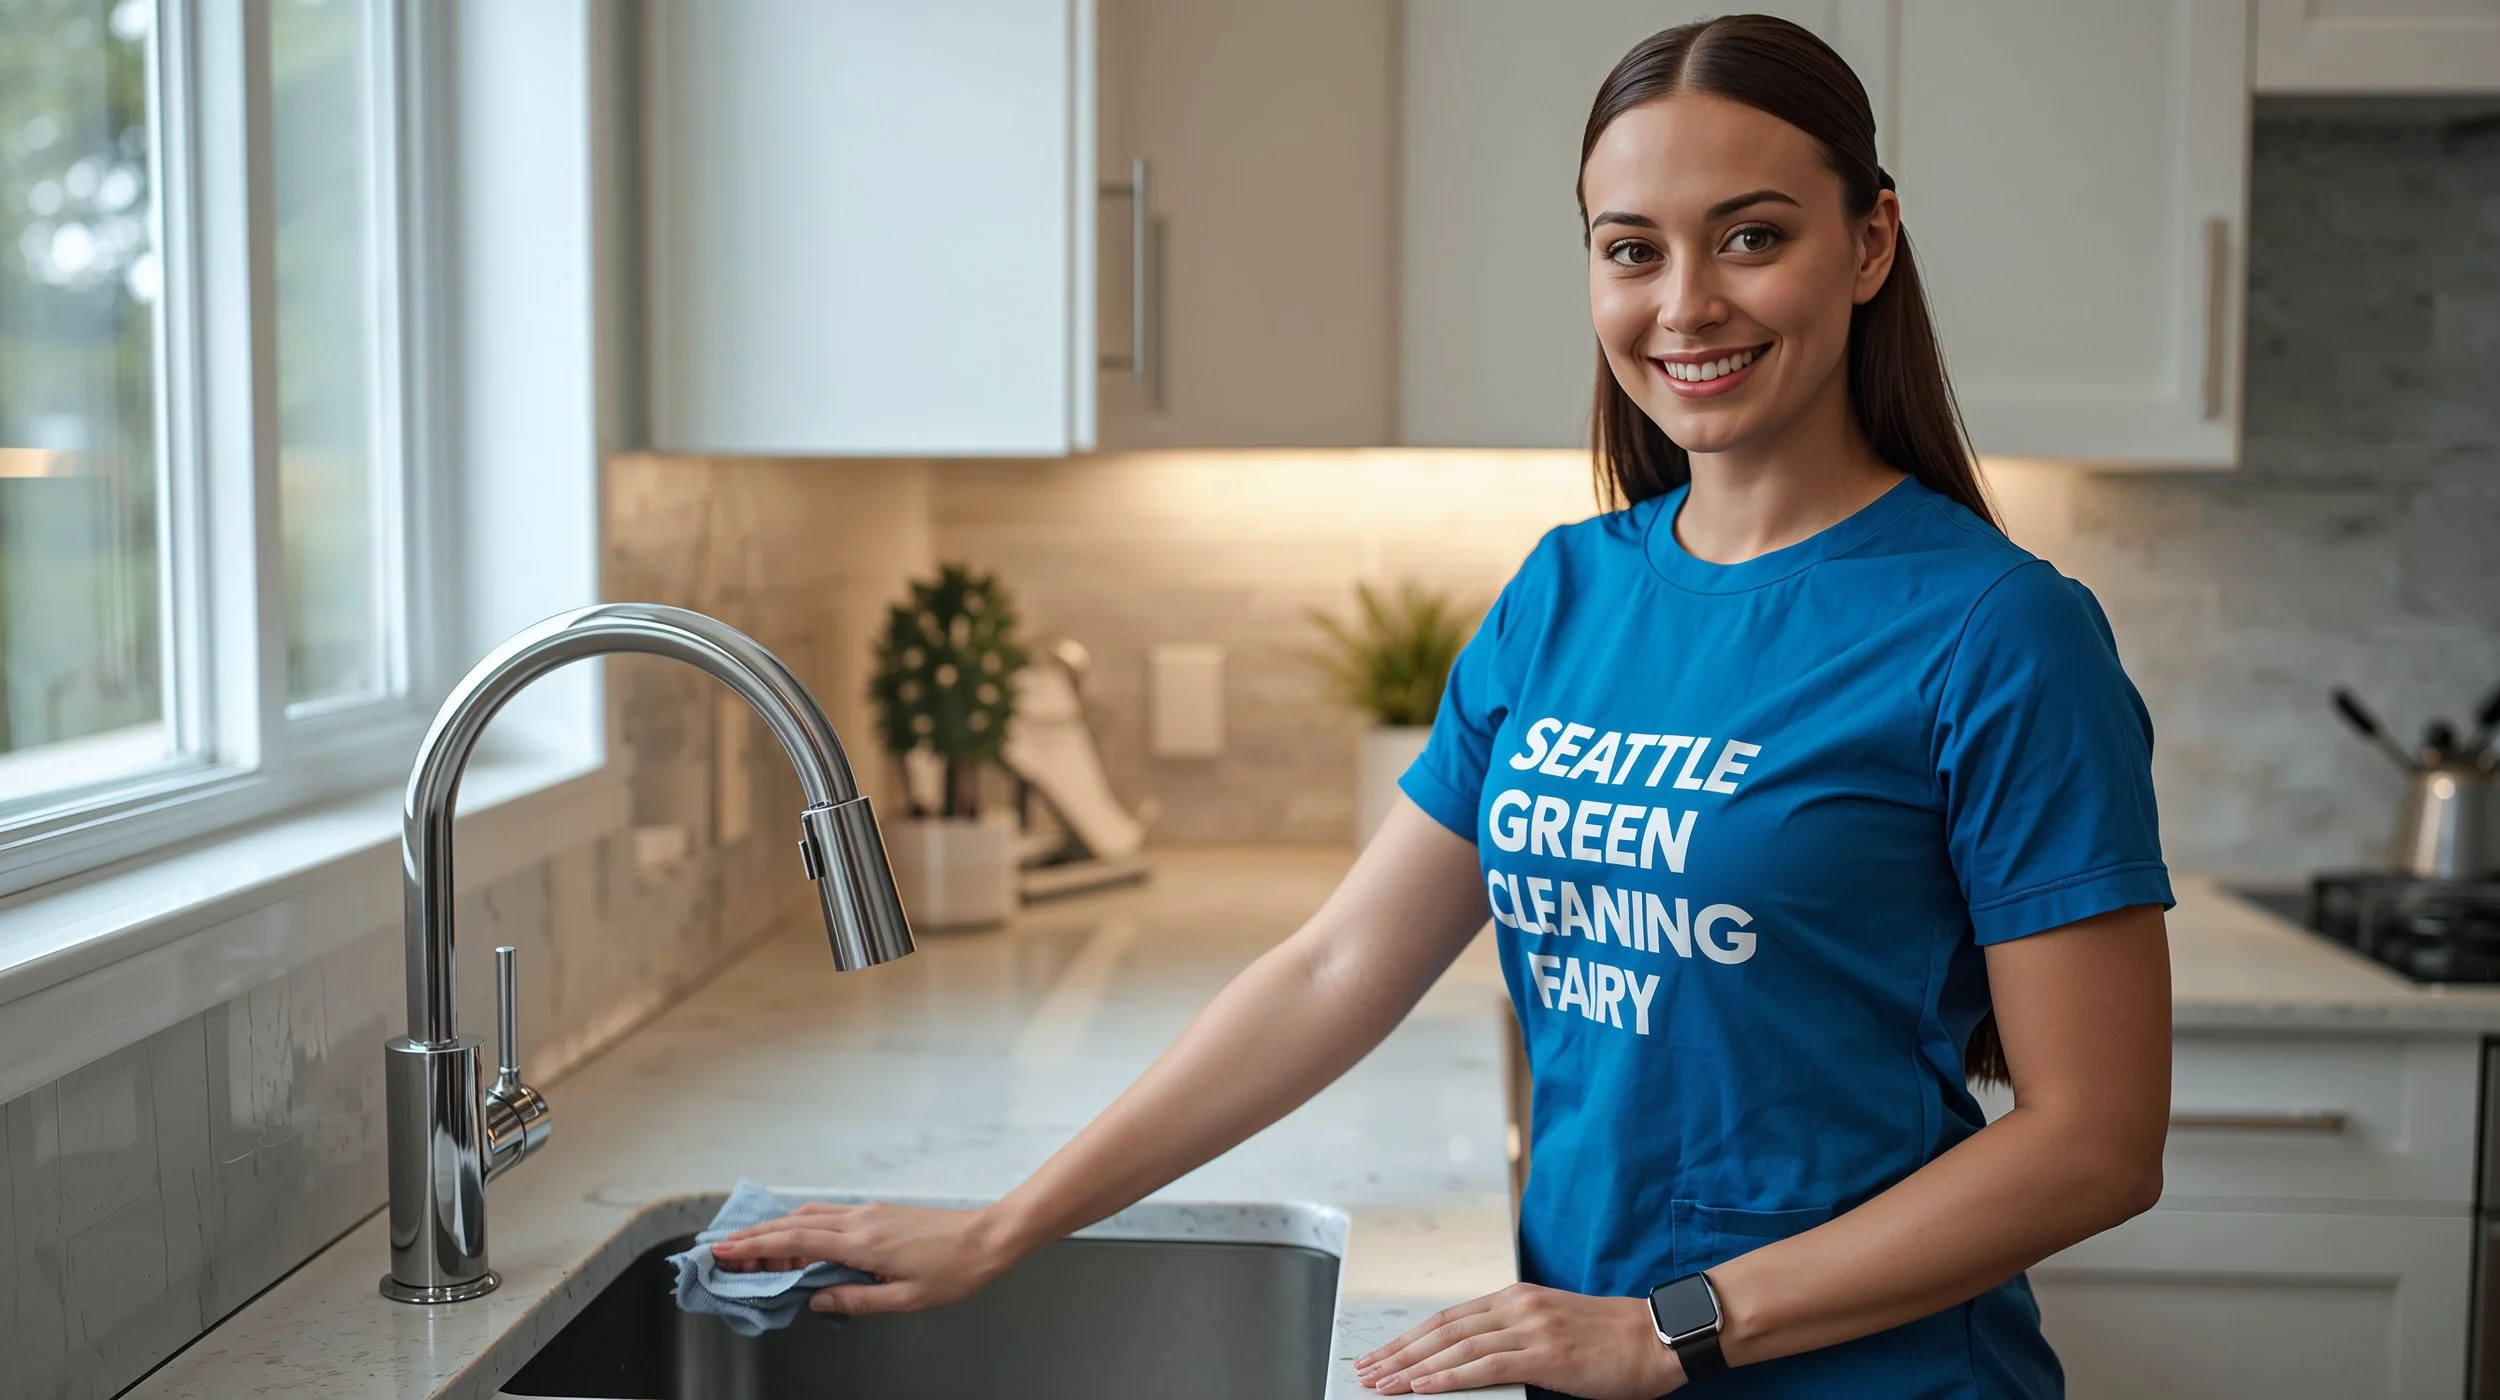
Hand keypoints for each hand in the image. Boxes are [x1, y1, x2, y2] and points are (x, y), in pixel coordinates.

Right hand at [706, 1201, 1023, 1314]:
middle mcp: (860, 1221)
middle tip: (721, 1248)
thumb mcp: (905, 1299)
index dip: (757, 1246)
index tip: (725, 1250)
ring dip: (774, 1227)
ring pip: (809, 1215)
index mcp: (863, 1243)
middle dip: (754, 1235)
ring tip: (747, 1242)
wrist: (988, 1237)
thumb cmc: (953, 1270)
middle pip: (794, 1223)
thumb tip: (816, 1299)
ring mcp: (868, 1213)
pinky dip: (801, 1223)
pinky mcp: (877, 1213)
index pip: (797, 1241)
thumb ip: (856, 1298)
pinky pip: (828, 1215)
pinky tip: (794, 1232)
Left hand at [1355, 1284, 1684, 1396]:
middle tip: (1365, 1370)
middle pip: (1441, 1330)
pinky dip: (1447, 1377)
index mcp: (1515, 1298)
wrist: (1657, 1338)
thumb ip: (1513, 1338)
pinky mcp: (1544, 1353)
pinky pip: (1484, 1366)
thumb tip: (1474, 1362)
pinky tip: (1421, 1388)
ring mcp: (1529, 1327)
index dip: (1409, 1337)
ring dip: (1411, 1368)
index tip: (1381, 1354)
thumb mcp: (1552, 1328)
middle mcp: (1516, 1306)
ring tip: (1381, 1383)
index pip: (1447, 1318)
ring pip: (1455, 1348)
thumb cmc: (1611, 1341)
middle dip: (1398, 1352)